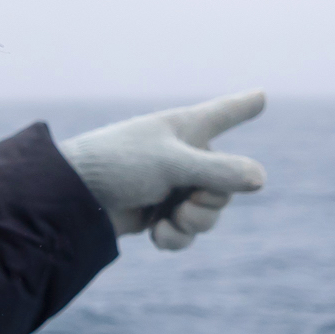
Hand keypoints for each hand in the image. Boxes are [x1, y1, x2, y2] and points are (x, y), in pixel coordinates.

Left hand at [57, 90, 266, 249]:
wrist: (73, 199)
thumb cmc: (118, 164)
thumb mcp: (173, 164)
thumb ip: (219, 172)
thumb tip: (261, 180)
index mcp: (188, 128)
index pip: (225, 113)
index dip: (244, 106)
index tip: (261, 95)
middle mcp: (184, 155)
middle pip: (227, 185)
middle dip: (211, 202)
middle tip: (187, 201)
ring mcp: (172, 186)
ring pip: (209, 214)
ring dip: (194, 224)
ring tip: (169, 220)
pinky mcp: (158, 214)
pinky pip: (186, 232)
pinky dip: (176, 238)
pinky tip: (156, 235)